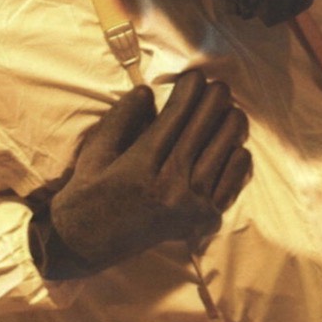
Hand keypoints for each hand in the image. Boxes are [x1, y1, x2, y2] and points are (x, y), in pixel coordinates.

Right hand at [34, 69, 251, 277]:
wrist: (85, 245)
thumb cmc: (86, 193)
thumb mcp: (95, 151)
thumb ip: (121, 118)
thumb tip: (148, 90)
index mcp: (140, 166)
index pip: (176, 117)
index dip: (189, 91)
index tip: (196, 75)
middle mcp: (169, 186)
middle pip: (202, 130)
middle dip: (214, 101)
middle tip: (218, 86)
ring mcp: (190, 206)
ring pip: (222, 152)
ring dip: (230, 126)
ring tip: (232, 109)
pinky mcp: (202, 220)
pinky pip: (230, 182)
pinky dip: (237, 160)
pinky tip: (237, 144)